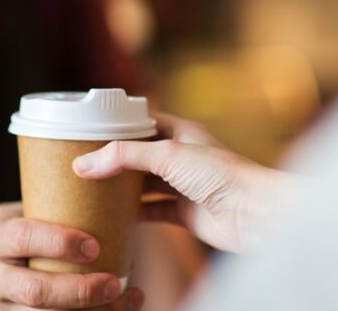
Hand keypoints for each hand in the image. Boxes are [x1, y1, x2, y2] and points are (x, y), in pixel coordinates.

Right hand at [0, 203, 144, 309]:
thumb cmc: (2, 232)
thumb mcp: (16, 214)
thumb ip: (51, 213)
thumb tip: (107, 194)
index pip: (22, 238)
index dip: (58, 242)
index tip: (93, 244)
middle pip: (35, 292)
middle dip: (79, 291)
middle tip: (115, 283)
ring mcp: (1, 308)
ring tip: (126, 300)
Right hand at [72, 113, 287, 253]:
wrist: (254, 214)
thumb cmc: (223, 175)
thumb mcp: (168, 155)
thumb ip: (124, 157)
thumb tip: (84, 163)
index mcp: (182, 131)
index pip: (143, 121)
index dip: (118, 124)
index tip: (88, 130)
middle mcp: (182, 156)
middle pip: (140, 155)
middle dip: (114, 159)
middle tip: (83, 162)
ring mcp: (183, 186)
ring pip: (144, 184)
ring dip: (121, 188)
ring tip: (91, 188)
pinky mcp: (185, 213)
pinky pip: (152, 211)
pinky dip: (133, 214)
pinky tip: (113, 216)